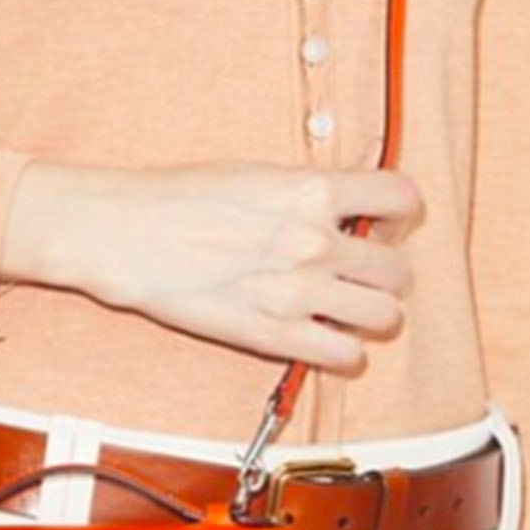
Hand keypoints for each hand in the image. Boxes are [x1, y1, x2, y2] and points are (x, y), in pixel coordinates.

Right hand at [3, 157, 423, 370]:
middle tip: (360, 269)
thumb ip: (306, 192)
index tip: (385, 220)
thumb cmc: (179, 196)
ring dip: (371, 311)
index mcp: (312, 191)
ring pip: (384, 315)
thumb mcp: (255, 173)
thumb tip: (342, 207)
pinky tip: (325, 337)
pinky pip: (346, 356)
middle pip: (396, 267)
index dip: (399, 212)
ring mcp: (300, 293)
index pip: (402, 198)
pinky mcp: (276, 336)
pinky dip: (344, 350)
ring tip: (347, 306)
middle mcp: (316, 242)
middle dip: (384, 268)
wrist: (128, 234)